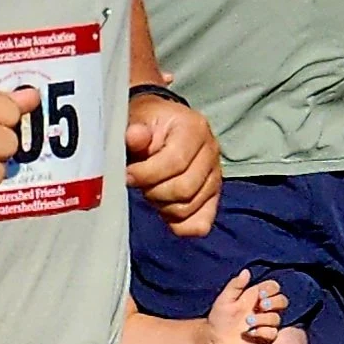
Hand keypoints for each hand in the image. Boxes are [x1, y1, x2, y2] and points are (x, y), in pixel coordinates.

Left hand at [126, 89, 219, 234]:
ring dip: (162, 206)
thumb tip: (134, 136)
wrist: (159, 128)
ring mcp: (215, 176)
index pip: (176, 162)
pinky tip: (165, 210)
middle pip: (185, 189)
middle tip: (139, 183)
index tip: (127, 175)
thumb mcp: (137, 119)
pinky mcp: (213, 197)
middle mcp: (211, 151)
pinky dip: (179, 224)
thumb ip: (135, 131)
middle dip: (154, 192)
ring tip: (151, 190)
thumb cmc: (146, 125)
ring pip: (189, 208)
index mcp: (194, 128)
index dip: (146, 174)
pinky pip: (200, 224)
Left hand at [201, 268, 287, 343]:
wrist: (215, 340)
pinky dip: (264, 332)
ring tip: (248, 322)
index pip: (273, 287)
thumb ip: (235, 286)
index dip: (271, 289)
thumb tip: (246, 271)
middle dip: (274, 302)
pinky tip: (251, 332)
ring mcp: (265, 324)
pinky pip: (273, 333)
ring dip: (263, 319)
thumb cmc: (219, 318)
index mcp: (255, 297)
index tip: (260, 293)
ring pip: (277, 318)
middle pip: (282, 301)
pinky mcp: (265, 338)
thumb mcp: (224, 300)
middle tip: (261, 305)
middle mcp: (263, 310)